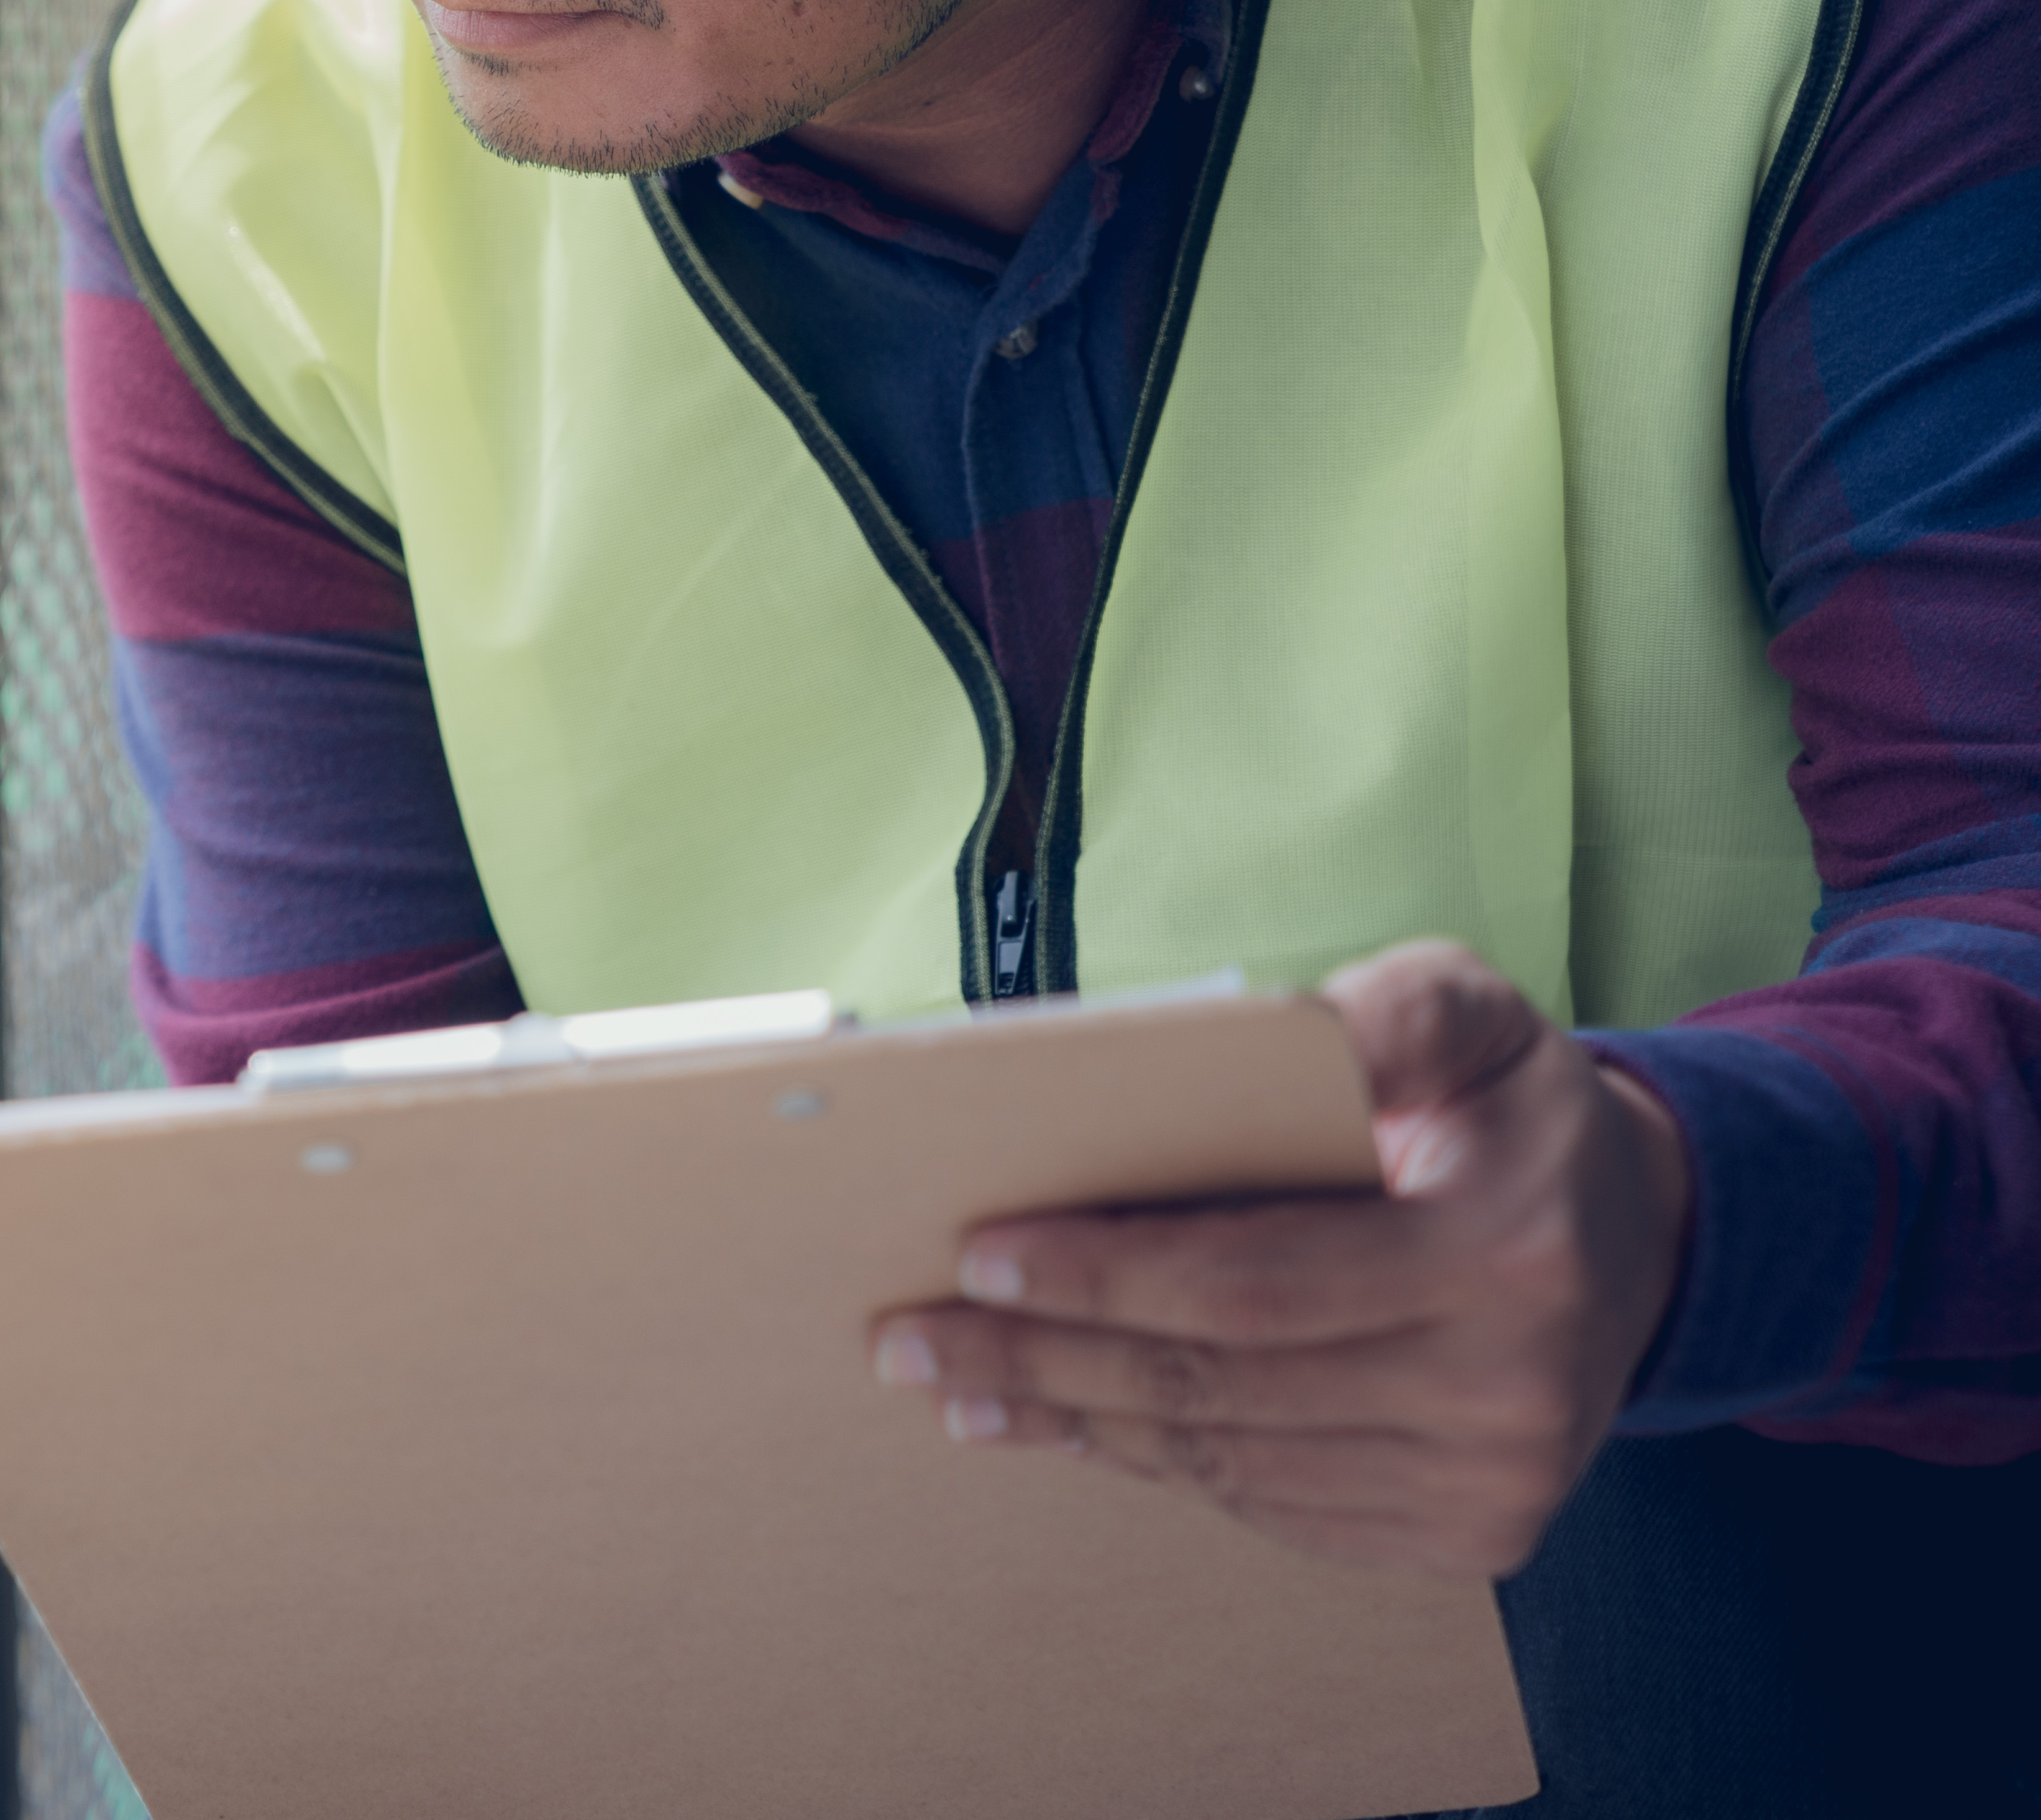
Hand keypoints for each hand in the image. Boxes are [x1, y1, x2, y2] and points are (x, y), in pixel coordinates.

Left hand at [866, 939, 1691, 1576]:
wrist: (1634, 1239)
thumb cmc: (1507, 1109)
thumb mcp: (1470, 1013)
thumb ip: (1391, 1011)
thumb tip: (1285, 1029)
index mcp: (1506, 1252)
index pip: (1256, 1282)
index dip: (1104, 1275)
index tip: (976, 1253)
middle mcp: (1512, 1389)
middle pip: (1221, 1385)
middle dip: (1046, 1358)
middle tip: (911, 1338)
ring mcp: (1496, 1481)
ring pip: (1234, 1461)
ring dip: (1078, 1423)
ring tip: (963, 1387)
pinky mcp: (1472, 1534)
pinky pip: (1278, 1506)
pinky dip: (1160, 1466)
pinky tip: (1071, 1427)